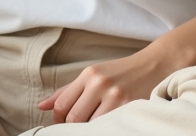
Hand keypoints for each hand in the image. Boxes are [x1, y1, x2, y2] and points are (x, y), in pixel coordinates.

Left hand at [37, 47, 175, 124]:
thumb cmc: (120, 73)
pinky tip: (105, 126)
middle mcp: (100, 83)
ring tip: (92, 126)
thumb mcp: (93, 75)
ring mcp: (116, 96)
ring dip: (88, 129)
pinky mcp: (130, 106)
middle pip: (74, 117)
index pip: (62, 104)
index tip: (60, 125)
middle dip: (71, 128)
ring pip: (91, 125)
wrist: (154, 66)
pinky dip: (104, 128)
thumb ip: (67, 91)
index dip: (57, 120)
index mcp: (88, 75)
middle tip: (75, 129)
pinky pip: (109, 125)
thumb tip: (42, 106)